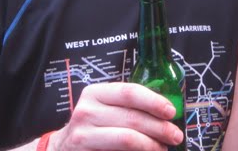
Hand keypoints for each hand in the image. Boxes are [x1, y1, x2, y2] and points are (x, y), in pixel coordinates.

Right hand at [48, 82, 182, 150]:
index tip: (171, 111)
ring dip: (151, 145)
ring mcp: (82, 135)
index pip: (129, 92)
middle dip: (159, 127)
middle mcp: (86, 111)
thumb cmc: (92, 126)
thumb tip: (166, 111)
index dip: (153, 101)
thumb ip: (128, 106)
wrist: (62, 148)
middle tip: (175, 135)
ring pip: (127, 139)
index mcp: (95, 93)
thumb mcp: (104, 108)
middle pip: (132, 118)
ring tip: (163, 148)